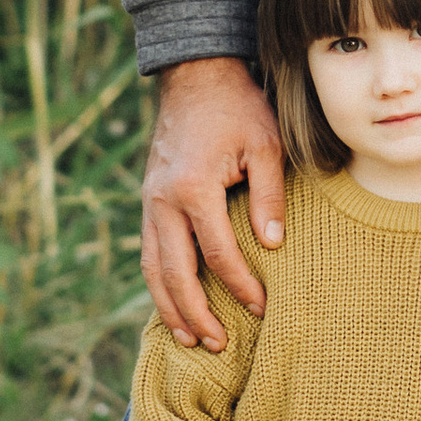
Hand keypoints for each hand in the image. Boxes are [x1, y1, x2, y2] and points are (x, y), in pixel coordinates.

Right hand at [141, 57, 286, 349]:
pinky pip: (150, 252)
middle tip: (219, 344)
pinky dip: (159, 283)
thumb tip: (271, 244)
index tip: (261, 307)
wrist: (195, 77)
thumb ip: (270, 194)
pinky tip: (174, 303)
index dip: (240, 284)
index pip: (218, 253)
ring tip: (191, 337)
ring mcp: (150, 202)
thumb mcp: (266, 144)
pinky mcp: (149, 201)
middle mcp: (163, 202)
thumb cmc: (238, 108)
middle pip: (175, 273)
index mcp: (193, 188)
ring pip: (153, 269)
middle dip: (197, 313)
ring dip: (170, 307)